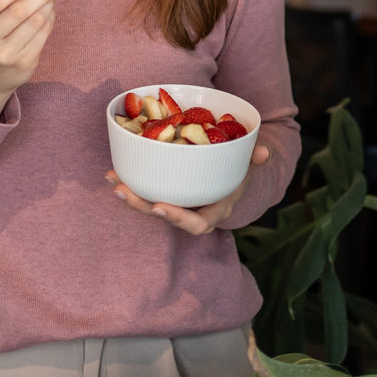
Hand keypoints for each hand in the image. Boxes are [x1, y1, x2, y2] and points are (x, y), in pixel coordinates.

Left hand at [106, 144, 271, 234]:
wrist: (227, 181)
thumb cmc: (238, 174)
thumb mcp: (248, 167)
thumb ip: (256, 158)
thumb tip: (264, 152)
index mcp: (212, 211)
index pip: (196, 224)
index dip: (178, 218)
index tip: (159, 207)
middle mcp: (191, 213)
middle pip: (164, 215)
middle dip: (141, 205)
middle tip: (124, 191)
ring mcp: (176, 204)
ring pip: (149, 205)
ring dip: (129, 194)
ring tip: (112, 178)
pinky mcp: (164, 194)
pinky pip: (145, 193)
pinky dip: (129, 183)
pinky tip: (113, 172)